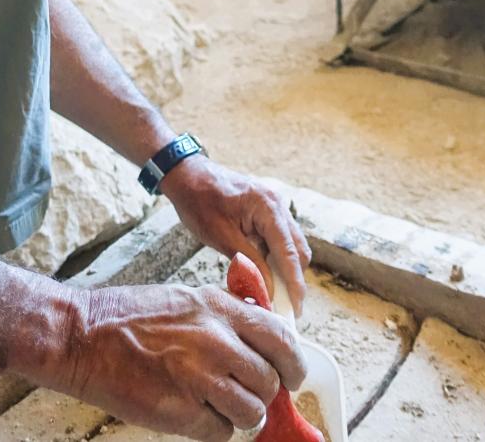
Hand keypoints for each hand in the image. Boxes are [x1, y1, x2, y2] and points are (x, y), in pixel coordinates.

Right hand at [61, 281, 305, 441]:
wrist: (84, 335)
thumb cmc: (129, 317)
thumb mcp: (186, 300)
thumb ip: (225, 319)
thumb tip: (261, 346)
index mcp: (218, 307)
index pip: (281, 338)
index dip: (291, 363)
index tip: (291, 376)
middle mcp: (216, 339)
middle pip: (269, 381)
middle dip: (261, 393)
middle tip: (243, 393)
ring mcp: (200, 377)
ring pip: (251, 412)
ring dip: (239, 415)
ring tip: (213, 404)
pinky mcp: (182, 412)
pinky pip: (221, 433)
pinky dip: (211, 429)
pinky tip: (190, 412)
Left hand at [160, 157, 311, 316]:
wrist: (186, 174)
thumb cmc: (199, 201)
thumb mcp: (222, 237)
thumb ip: (249, 264)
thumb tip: (268, 293)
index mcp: (268, 208)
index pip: (290, 253)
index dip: (295, 284)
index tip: (295, 311)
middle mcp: (277, 205)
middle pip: (298, 250)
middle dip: (292, 279)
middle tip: (282, 307)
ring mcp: (273, 206)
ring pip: (290, 245)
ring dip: (283, 269)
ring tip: (271, 293)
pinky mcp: (266, 210)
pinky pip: (278, 238)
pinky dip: (274, 257)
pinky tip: (261, 272)